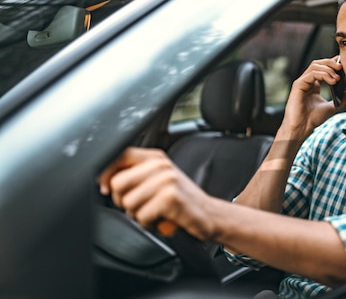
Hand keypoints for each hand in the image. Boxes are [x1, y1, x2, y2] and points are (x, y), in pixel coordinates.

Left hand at [98, 147, 213, 239]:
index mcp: (155, 157)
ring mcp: (167, 180)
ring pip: (128, 202)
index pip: (118, 156)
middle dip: (123, 201)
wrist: (209, 215)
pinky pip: (142, 216)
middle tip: (140, 206)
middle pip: (117, 183)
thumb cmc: (180, 201)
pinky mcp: (170, 197)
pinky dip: (149, 224)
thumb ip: (134, 175)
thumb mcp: (158, 180)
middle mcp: (161, 165)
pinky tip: (161, 220)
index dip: (105, 174)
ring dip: (137, 215)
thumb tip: (103, 180)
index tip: (104, 188)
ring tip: (154, 213)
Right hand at [281, 57, 342, 138]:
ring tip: (337, 77)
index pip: (322, 68)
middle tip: (341, 67)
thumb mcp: (331, 107)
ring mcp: (302, 82)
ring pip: (315, 66)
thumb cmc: (313, 119)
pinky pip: (312, 74)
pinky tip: (332, 81)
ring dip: (328, 69)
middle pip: (318, 63)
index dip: (332, 63)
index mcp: (313, 85)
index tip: (343, 65)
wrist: (302, 127)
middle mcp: (307, 81)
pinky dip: (324, 75)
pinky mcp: (298, 84)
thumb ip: (340, 99)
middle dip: (331, 62)